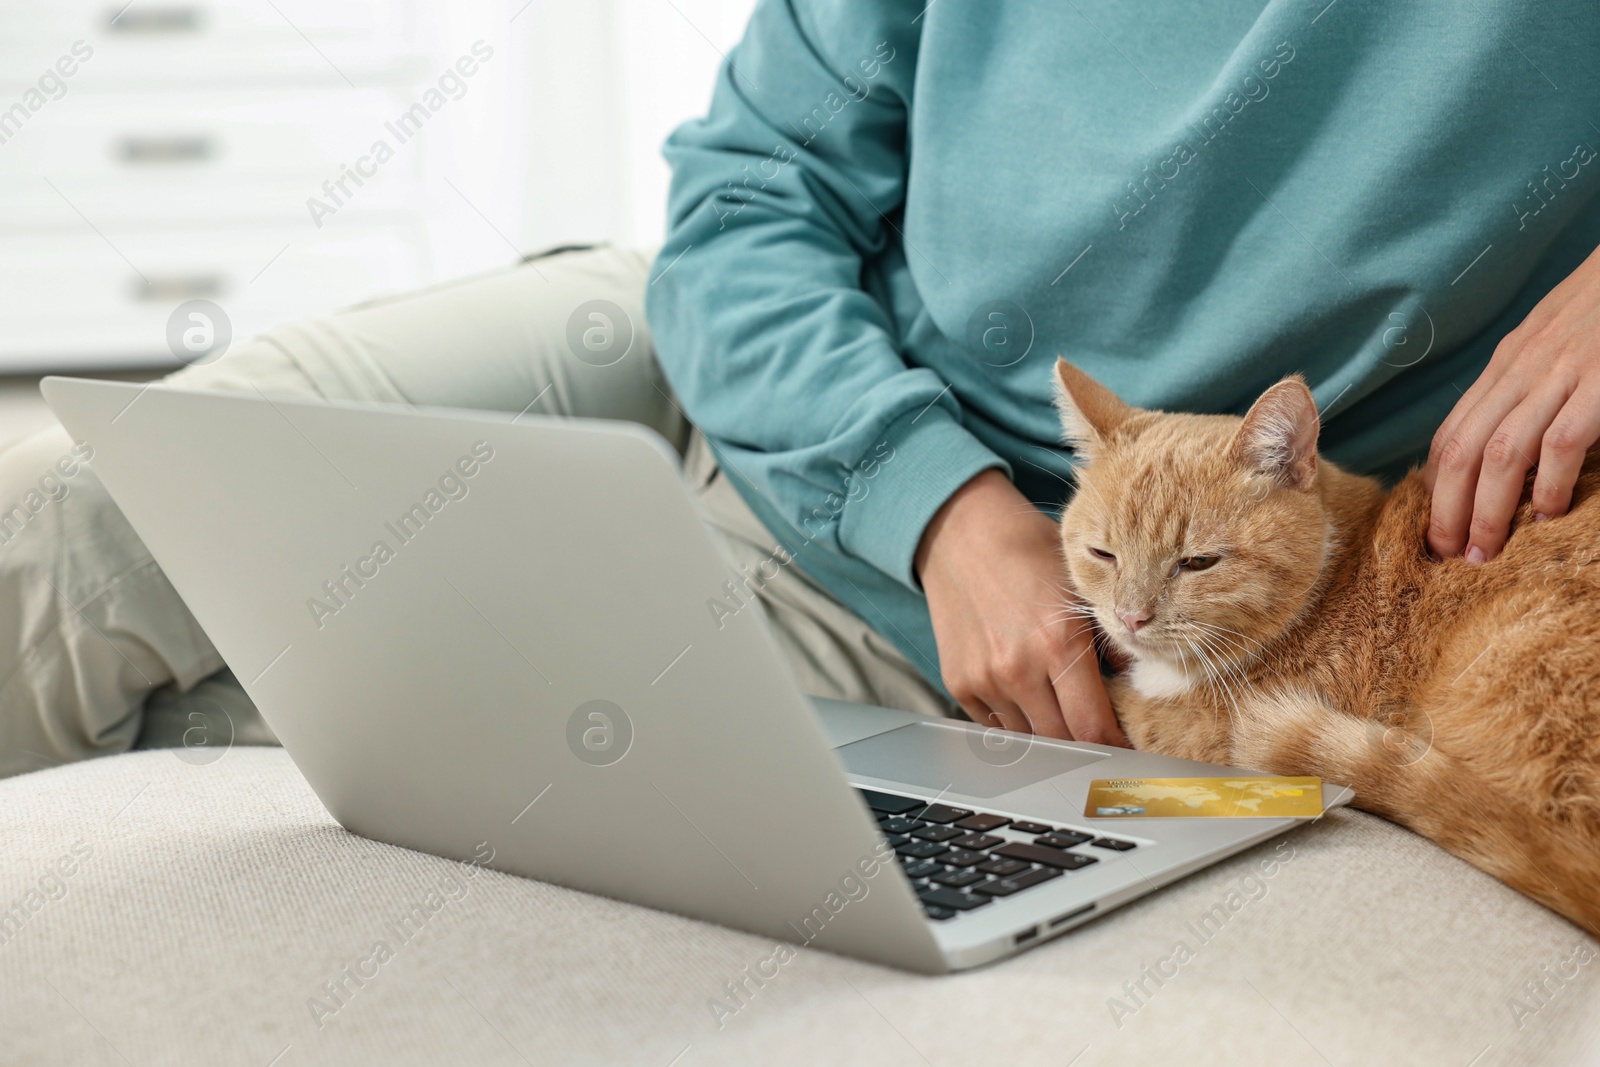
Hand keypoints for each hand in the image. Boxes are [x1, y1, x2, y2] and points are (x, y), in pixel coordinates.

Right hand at [914, 469, 1127, 744]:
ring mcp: (984, 679)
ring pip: (1029, 739)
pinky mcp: (959, 683)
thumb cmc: (1027, 553)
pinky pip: (996, 726)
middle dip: (1084, 742)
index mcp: (1059, 642)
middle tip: (1097, 731)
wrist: (961, 533)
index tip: (1124, 746)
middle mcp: (1018, 668)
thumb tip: (1137, 683)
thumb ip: (1110, 641)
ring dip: (1048, 732)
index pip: (1093, 728)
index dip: (1114, 745)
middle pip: (1062, 742)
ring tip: (1060, 707)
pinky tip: (1026, 695)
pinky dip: (1016, 721)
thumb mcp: (1082, 587)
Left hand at [1425, 242, 1599, 560]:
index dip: (1434, 485)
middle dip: (1446, 509)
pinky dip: (1549, 483)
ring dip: (1486, 510)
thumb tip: (1506, 444)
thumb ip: (1529, 386)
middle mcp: (1521, 368)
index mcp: (1507, 363)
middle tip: (1445, 554)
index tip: (1433, 525)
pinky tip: (1546, 514)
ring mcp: (1560, 374)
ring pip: (1499, 453)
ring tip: (1484, 552)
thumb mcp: (1556, 342)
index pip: (1451, 432)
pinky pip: (1560, 442)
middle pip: (1460, 449)